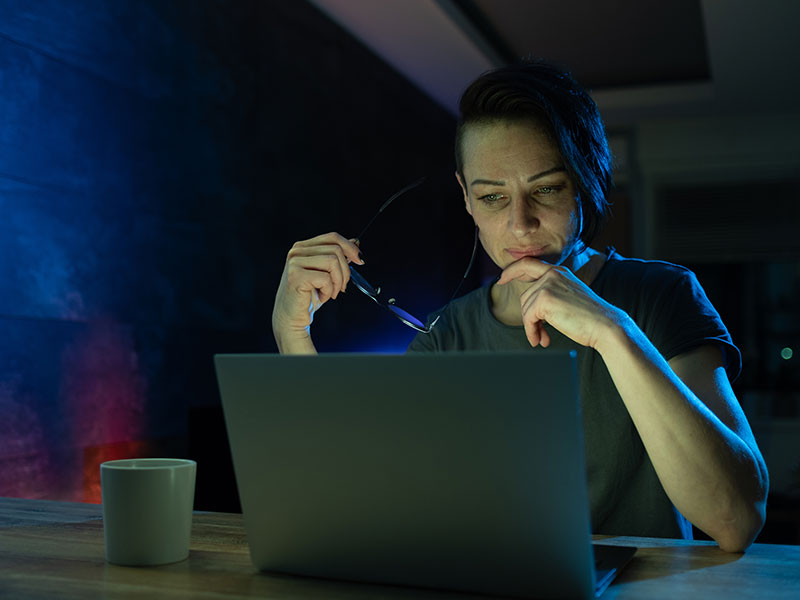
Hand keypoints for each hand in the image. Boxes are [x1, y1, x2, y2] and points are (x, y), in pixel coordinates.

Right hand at [272, 232, 361, 350]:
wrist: (292, 317)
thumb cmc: (309, 296)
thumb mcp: (326, 273)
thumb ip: (337, 257)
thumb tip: (354, 243)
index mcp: (304, 247)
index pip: (332, 237)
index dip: (350, 247)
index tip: (360, 260)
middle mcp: (297, 251)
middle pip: (335, 250)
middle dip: (345, 271)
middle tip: (342, 287)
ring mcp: (295, 262)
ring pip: (332, 262)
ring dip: (338, 282)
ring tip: (331, 292)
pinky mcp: (296, 275)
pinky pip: (325, 278)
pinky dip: (329, 291)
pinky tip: (322, 297)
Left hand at [497, 257, 622, 348]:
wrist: (606, 326)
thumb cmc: (589, 317)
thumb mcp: (568, 298)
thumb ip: (550, 294)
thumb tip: (528, 305)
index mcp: (559, 271)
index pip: (528, 263)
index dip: (512, 270)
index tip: (501, 279)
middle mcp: (553, 274)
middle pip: (525, 296)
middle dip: (529, 317)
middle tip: (539, 333)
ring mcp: (548, 284)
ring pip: (525, 308)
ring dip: (532, 327)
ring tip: (543, 338)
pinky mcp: (545, 299)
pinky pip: (528, 318)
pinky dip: (532, 332)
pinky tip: (541, 340)